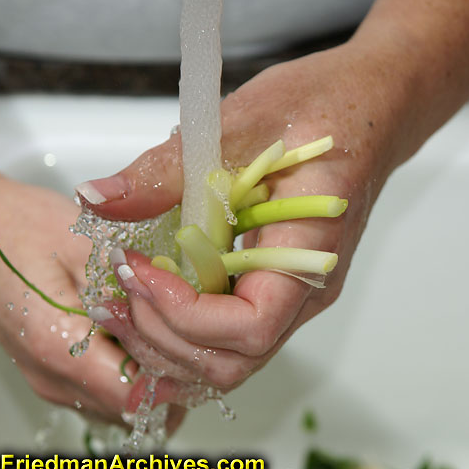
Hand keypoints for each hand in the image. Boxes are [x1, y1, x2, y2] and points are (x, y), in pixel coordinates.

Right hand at [0, 177, 184, 427]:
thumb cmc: (16, 229)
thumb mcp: (87, 245)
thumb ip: (133, 284)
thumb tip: (182, 308)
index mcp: (61, 348)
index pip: (138, 394)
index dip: (177, 369)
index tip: (196, 338)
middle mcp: (52, 378)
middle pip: (133, 405)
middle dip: (171, 373)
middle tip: (194, 332)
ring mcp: (48, 380)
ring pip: (119, 402)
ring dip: (151, 374)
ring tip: (172, 330)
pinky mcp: (49, 372)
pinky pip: (101, 390)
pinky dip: (129, 371)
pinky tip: (143, 334)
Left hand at [78, 44, 400, 406]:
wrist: (372, 107)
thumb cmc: (325, 106)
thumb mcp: (242, 122)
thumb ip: (169, 168)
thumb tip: (96, 198)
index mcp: (308, 253)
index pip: (249, 328)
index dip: (183, 313)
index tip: (137, 268)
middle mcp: (304, 291)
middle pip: (231, 361)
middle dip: (161, 337)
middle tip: (114, 290)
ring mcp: (290, 294)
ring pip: (225, 359)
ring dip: (164, 343)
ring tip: (118, 299)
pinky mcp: (272, 286)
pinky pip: (225, 335)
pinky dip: (178, 332)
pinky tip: (143, 302)